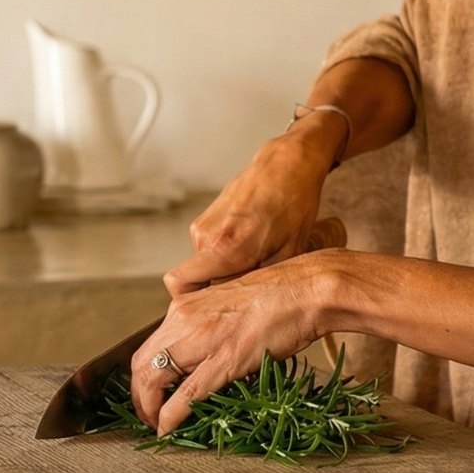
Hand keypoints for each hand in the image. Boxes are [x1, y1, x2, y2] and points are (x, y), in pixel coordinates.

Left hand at [132, 251, 338, 434]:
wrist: (305, 290)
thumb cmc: (278, 296)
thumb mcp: (228, 305)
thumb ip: (209, 324)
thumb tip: (204, 349)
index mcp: (185, 307)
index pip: (149, 345)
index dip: (143, 374)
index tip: (150, 392)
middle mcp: (184, 320)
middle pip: (141, 363)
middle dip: (139, 394)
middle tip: (147, 413)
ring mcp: (201, 340)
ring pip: (153, 378)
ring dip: (148, 407)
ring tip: (155, 424)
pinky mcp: (223, 361)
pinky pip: (185, 394)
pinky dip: (169, 416)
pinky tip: (167, 428)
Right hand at [162, 116, 343, 296]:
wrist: (286, 165)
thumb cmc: (293, 204)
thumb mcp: (289, 253)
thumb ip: (262, 283)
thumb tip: (249, 306)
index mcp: (224, 248)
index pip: (180, 286)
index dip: (196, 302)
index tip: (217, 307)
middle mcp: (205, 237)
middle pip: (199, 281)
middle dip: (222, 288)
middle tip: (253, 282)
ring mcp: (202, 225)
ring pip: (207, 265)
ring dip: (228, 268)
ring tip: (258, 256)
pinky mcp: (204, 218)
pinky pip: (210, 249)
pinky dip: (227, 252)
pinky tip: (252, 242)